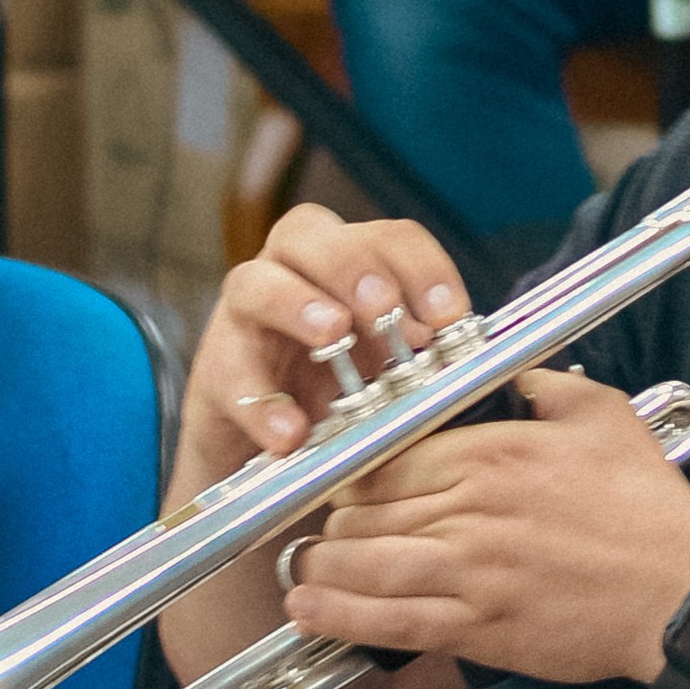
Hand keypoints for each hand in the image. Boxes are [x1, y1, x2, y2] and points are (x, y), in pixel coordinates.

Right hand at [173, 203, 472, 505]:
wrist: (274, 454)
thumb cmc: (341, 396)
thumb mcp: (390, 372)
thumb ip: (422, 355)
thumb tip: (474, 358)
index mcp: (347, 265)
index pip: (387, 238)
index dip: (422, 267)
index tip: (451, 316)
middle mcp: (290, 273)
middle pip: (309, 233)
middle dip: (351, 265)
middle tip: (382, 305)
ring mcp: (245, 317)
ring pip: (255, 283)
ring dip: (298, 304)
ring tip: (331, 335)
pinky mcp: (215, 371)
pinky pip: (231, 375)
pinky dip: (262, 404)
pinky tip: (291, 434)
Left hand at [286, 365, 689, 685]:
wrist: (684, 593)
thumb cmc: (650, 509)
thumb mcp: (603, 417)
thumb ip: (544, 385)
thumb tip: (514, 370)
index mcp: (493, 452)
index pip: (388, 456)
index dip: (356, 469)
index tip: (346, 479)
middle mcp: (471, 508)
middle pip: (364, 508)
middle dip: (334, 519)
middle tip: (321, 526)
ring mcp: (470, 571)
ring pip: (363, 562)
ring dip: (321, 566)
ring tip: (302, 569)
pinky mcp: (478, 625)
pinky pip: (388, 619)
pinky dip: (340, 615)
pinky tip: (310, 610)